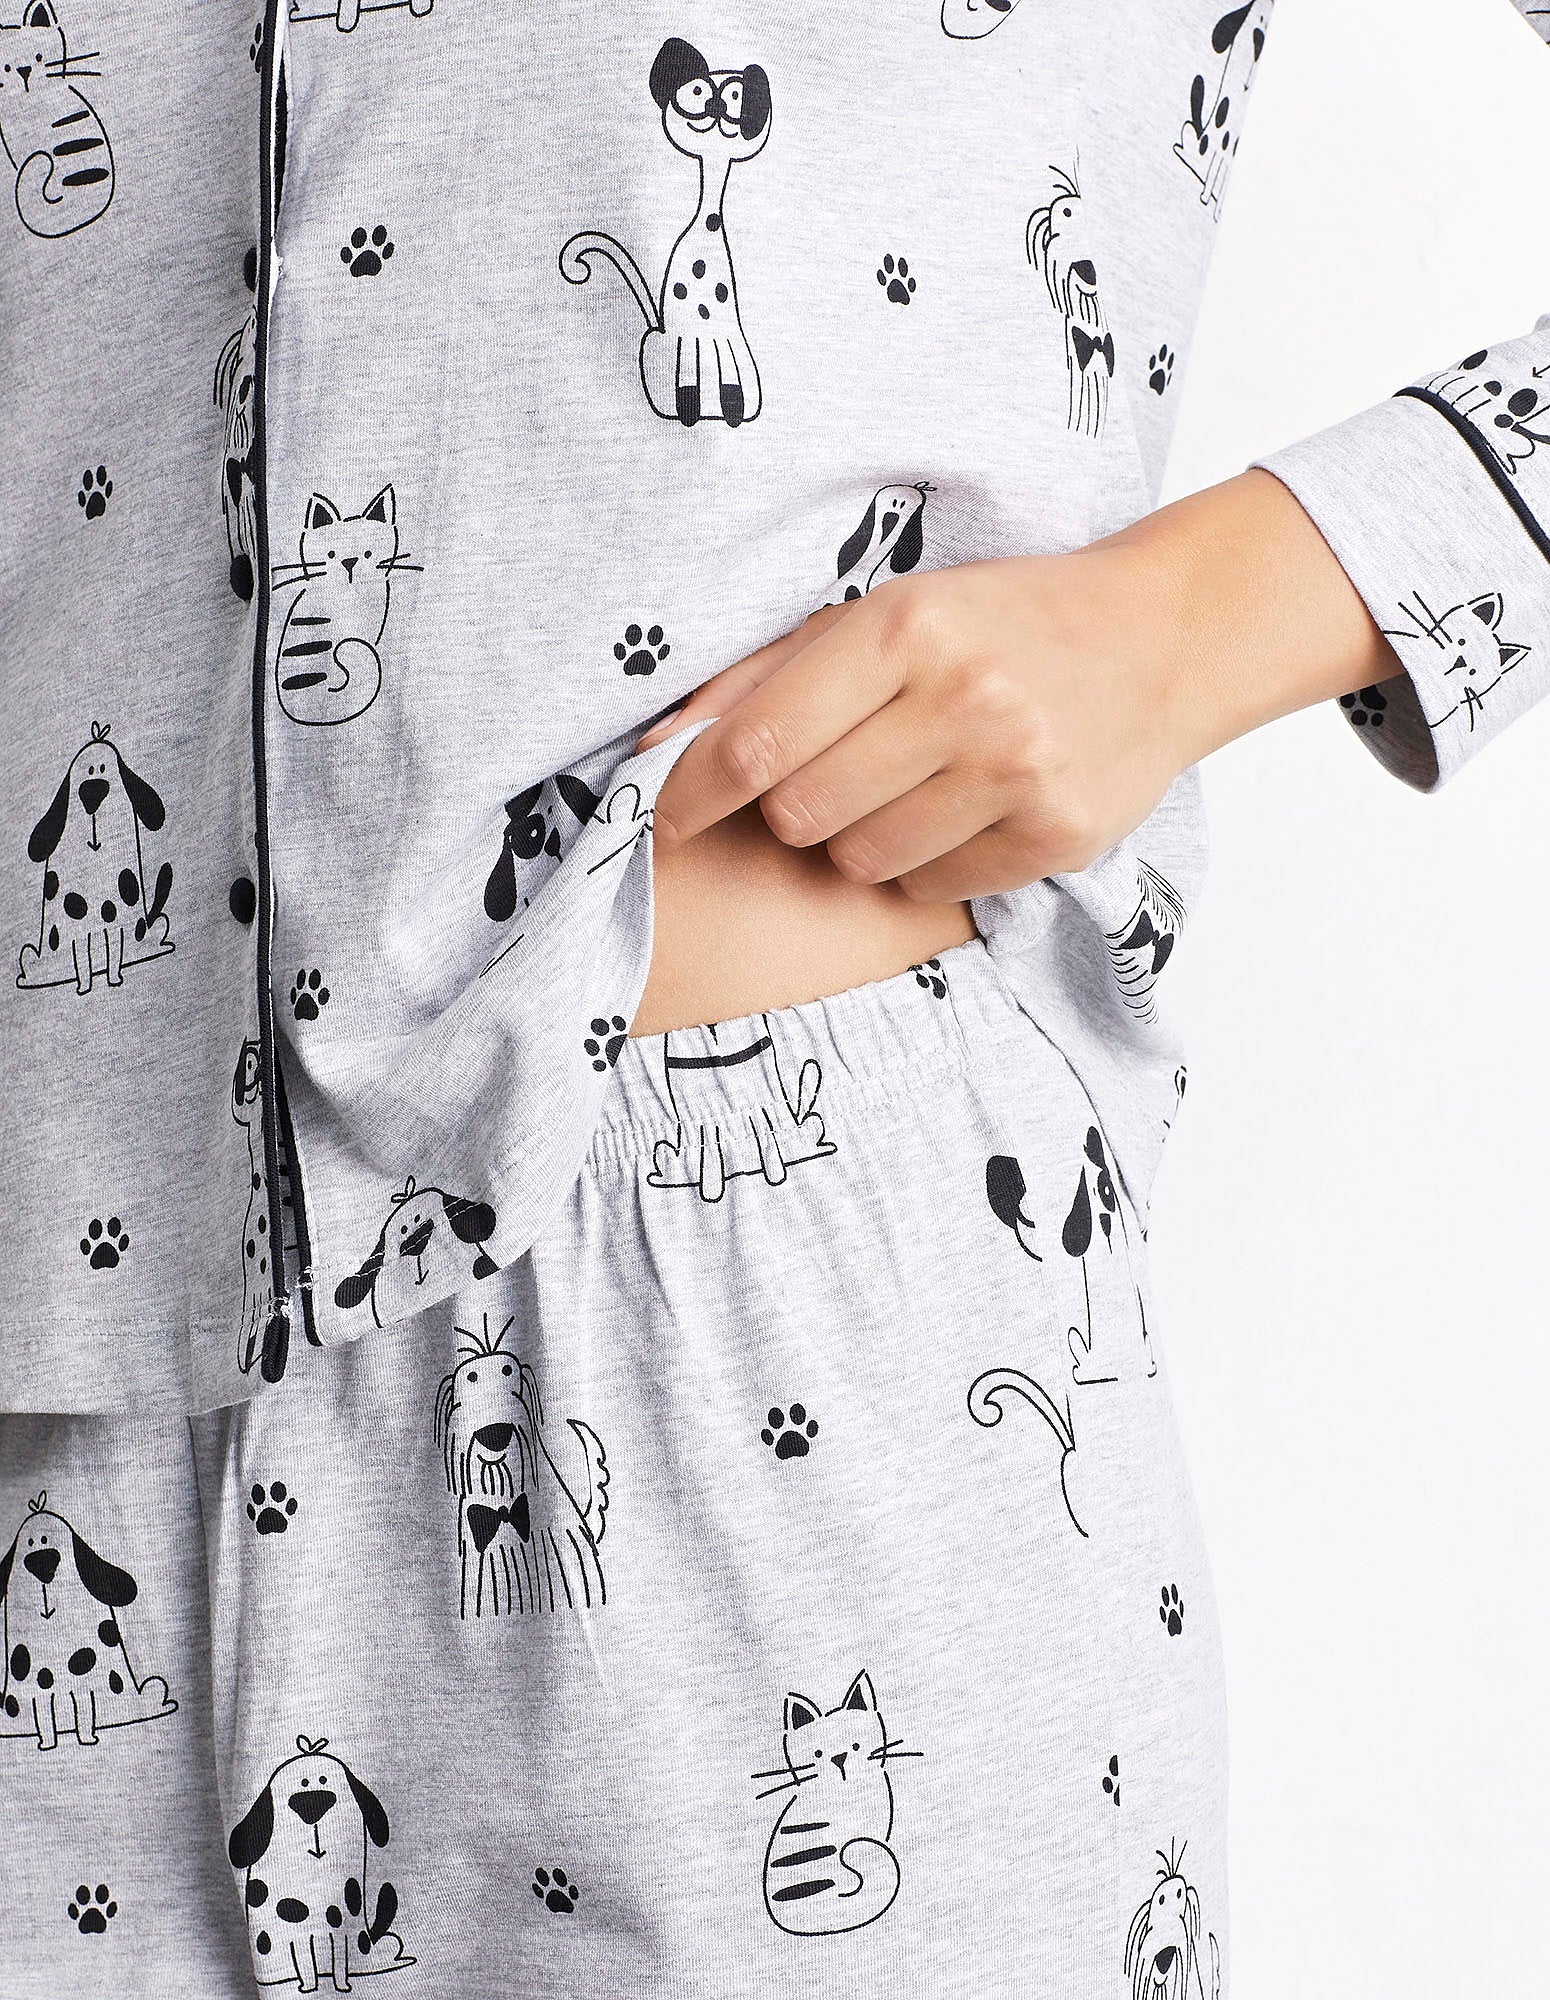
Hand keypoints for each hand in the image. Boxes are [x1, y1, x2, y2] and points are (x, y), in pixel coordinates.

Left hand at [641, 468, 1402, 900]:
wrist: (1160, 638)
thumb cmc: (998, 621)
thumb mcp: (883, 611)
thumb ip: (765, 676)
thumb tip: (656, 750)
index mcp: (905, 627)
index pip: (757, 743)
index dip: (691, 793)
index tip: (662, 819)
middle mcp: (964, 698)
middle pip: (799, 814)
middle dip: (794, 805)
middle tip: (837, 770)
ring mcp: (1016, 772)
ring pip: (860, 860)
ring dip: (859, 836)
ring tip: (909, 783)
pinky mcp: (1056, 834)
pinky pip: (930, 885)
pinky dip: (925, 859)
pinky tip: (963, 808)